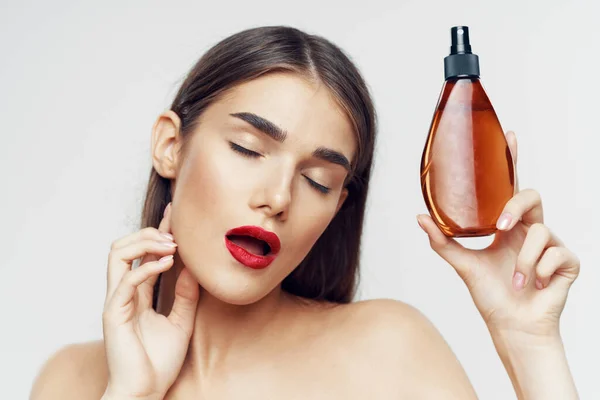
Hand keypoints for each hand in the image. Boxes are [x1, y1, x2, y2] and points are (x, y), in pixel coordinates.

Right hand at [102, 203, 199, 399]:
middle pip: (123, 247)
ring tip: (171, 245)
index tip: (174, 214)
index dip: (157, 232)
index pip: (142, 254)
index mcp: (136, 294)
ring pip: (117, 254)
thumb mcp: (182, 321)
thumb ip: (185, 296)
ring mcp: (116, 301)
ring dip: (144, 243)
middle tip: (175, 232)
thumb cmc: (159, 362)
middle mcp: (123, 293)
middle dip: (148, 232)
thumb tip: (193, 269)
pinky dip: (147, 266)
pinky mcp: (114, 314)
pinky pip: (126, 280)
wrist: (146, 392)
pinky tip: (169, 262)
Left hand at [417, 131, 579, 340]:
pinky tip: (536, 286)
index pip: (510, 187)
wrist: (512, 326)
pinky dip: (540, 271)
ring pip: (541, 232)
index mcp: (506, 227)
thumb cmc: (491, 296)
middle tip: (501, 226)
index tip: (509, 135)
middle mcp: (528, 231)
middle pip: (531, 197)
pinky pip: (557, 254)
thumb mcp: (463, 264)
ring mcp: (550, 245)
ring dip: (524, 259)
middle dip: (517, 207)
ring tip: (517, 279)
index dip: (511, 161)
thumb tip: (419, 216)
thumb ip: (442, 241)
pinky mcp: (567, 262)